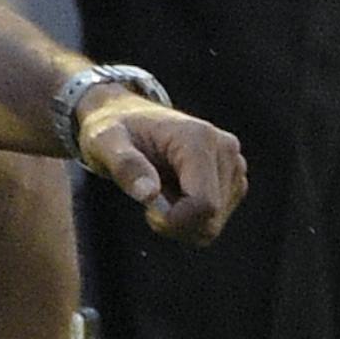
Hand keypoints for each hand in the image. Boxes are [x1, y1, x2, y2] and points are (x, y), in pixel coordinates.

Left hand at [74, 95, 247, 245]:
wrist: (127, 115)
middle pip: (210, 218)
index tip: (147, 210)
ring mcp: (233, 162)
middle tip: (150, 198)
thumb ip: (125, 165)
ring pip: (214, 223)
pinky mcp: (233, 175)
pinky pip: (215, 219)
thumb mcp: (105, 142)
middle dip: (176, 223)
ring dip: (183, 222)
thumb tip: (149, 195)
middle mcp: (225, 148)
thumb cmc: (114, 128)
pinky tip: (174, 193)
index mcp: (199, 138)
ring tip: (161, 190)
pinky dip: (192, 218)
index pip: (204, 204)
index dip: (174, 221)